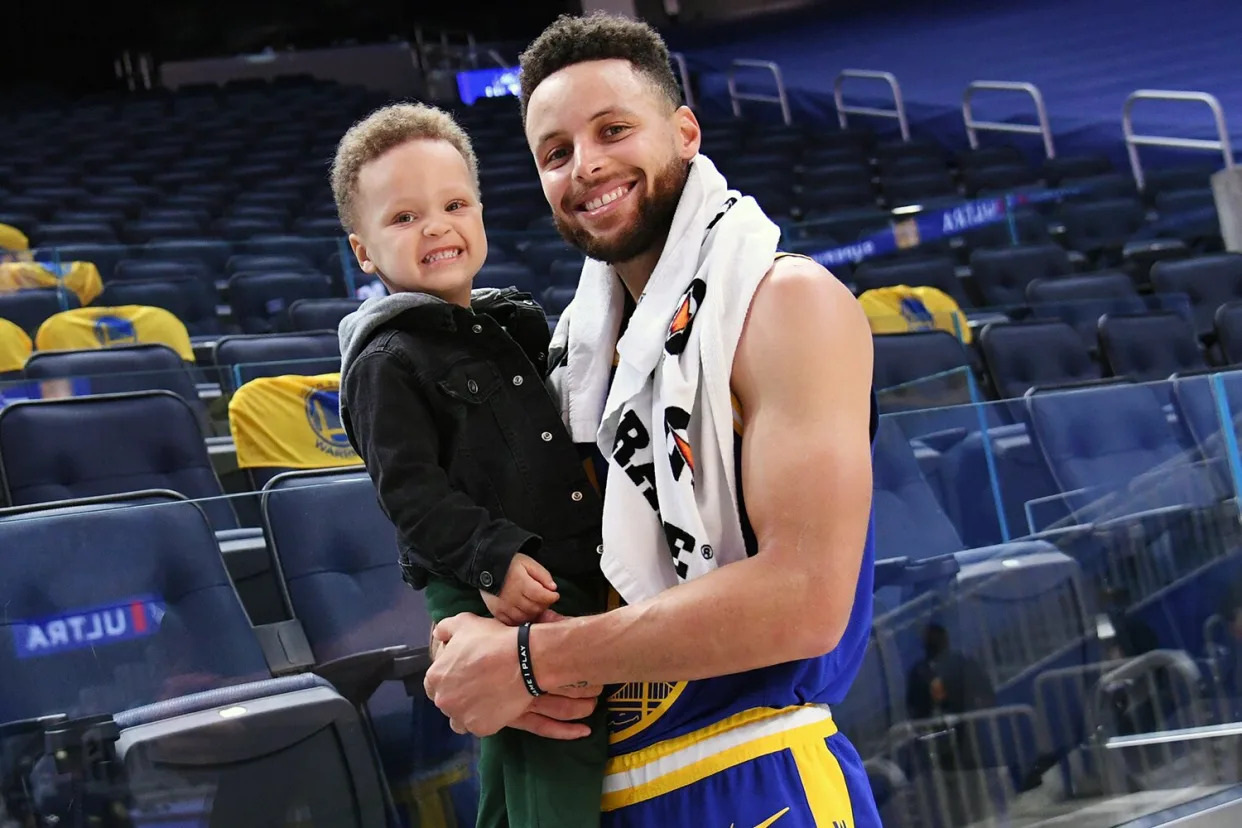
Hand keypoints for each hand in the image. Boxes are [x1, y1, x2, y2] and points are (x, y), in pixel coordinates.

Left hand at [426, 612, 590, 737]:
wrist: (523, 660)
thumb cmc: (492, 640)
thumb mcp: (465, 622)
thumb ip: (445, 628)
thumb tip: (437, 635)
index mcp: (435, 677)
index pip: (433, 684)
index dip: (449, 678)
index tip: (463, 674)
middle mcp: (443, 700)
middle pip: (446, 702)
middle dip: (458, 695)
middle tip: (478, 685)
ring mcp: (461, 716)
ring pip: (459, 719)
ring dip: (468, 712)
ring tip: (486, 699)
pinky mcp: (480, 728)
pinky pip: (478, 727)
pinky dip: (485, 719)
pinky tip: (497, 706)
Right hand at [480, 553, 558, 624]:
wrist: (486, 567)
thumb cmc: (510, 564)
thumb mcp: (528, 563)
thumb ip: (542, 575)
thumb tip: (553, 588)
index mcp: (520, 582)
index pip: (541, 596)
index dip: (551, 597)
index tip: (555, 595)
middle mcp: (511, 597)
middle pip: (534, 608)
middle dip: (544, 605)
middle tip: (544, 599)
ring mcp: (503, 607)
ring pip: (525, 617)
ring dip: (534, 613)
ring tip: (534, 604)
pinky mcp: (497, 613)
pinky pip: (513, 622)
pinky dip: (521, 619)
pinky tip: (524, 612)